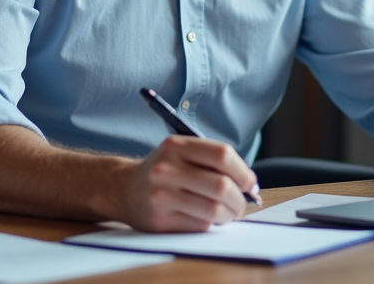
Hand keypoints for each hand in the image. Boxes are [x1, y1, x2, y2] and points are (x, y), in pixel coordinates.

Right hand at [118, 134, 258, 231]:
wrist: (123, 189)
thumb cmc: (164, 171)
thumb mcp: (182, 153)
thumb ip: (213, 162)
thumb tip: (250, 186)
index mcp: (177, 146)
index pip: (222, 155)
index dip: (243, 172)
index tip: (249, 184)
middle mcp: (166, 168)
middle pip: (221, 186)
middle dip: (239, 199)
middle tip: (241, 205)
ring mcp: (161, 195)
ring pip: (213, 210)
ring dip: (228, 216)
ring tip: (227, 214)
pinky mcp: (159, 220)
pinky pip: (199, 226)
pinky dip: (210, 225)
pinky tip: (206, 220)